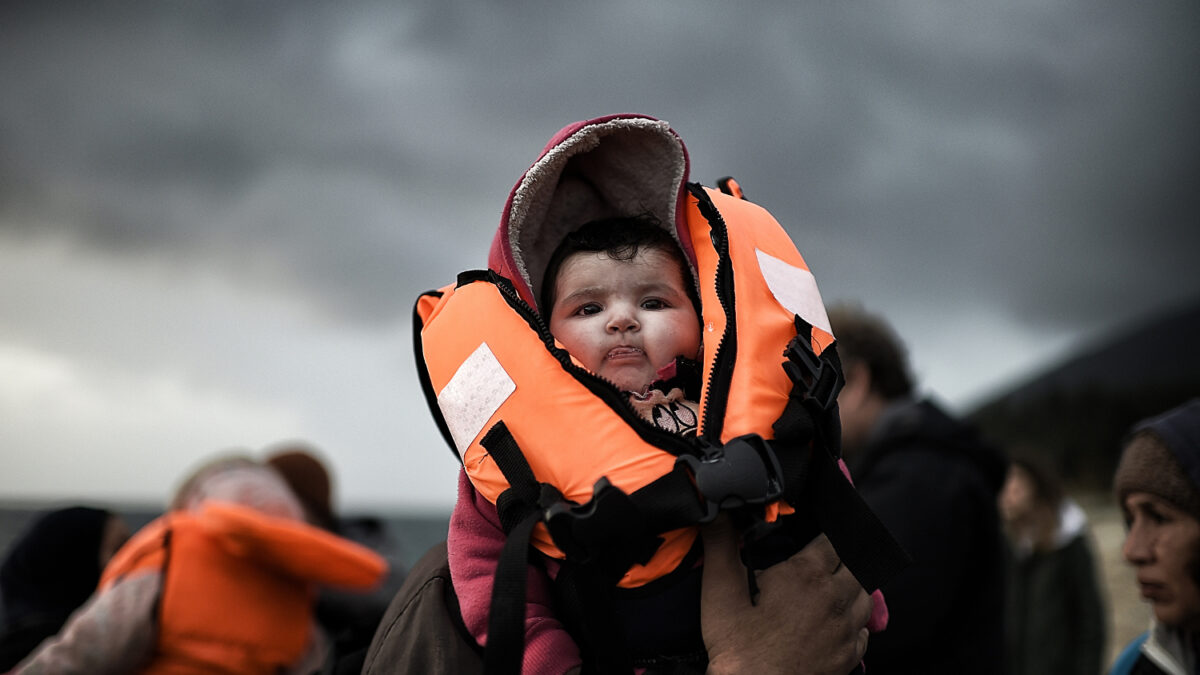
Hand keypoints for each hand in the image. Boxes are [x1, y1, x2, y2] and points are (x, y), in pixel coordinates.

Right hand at [701, 516, 871, 674]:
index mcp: (807, 576)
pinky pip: (863, 630)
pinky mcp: (849, 657)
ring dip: (850, 587)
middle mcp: (836, 599)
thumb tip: (717, 511)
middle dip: (839, 559)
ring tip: (824, 590)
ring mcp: (846, 630)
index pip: (833, 540)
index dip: (822, 536)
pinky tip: (830, 623)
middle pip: (855, 564)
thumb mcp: (720, 592)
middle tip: (814, 565)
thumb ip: (721, 546)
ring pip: (865, 595)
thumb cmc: (738, 650)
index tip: (810, 540)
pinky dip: (852, 621)